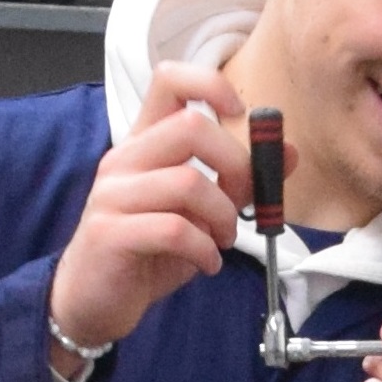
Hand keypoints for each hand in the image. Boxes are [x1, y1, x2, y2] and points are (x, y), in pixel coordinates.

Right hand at [48, 63, 260, 364]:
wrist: (93, 301)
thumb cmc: (148, 252)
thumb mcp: (201, 213)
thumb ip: (238, 182)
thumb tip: (288, 152)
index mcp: (144, 143)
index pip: (169, 80)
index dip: (211, 84)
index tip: (240, 114)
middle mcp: (124, 159)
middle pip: (191, 126)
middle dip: (236, 164)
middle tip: (243, 202)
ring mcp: (113, 194)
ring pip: (188, 182)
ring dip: (223, 216)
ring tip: (222, 240)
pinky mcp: (110, 233)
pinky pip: (175, 230)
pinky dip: (205, 250)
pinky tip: (207, 263)